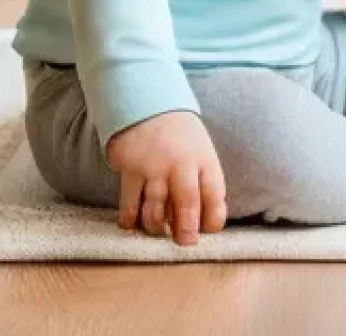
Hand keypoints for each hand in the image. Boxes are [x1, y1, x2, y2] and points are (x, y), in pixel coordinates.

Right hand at [106, 111, 226, 245]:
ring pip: (155, 210)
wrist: (148, 102)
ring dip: (156, 226)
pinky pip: (129, 203)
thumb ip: (204, 181)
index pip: (215, 195)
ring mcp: (154, 166)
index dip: (214, 219)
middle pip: (187, 205)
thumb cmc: (180, 135)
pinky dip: (130, 219)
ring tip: (158, 230)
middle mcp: (181, 163)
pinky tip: (132, 224)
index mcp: (204, 159)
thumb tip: (205, 220)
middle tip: (184, 243)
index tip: (208, 230)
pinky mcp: (130, 168)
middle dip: (186, 231)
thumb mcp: (201, 149)